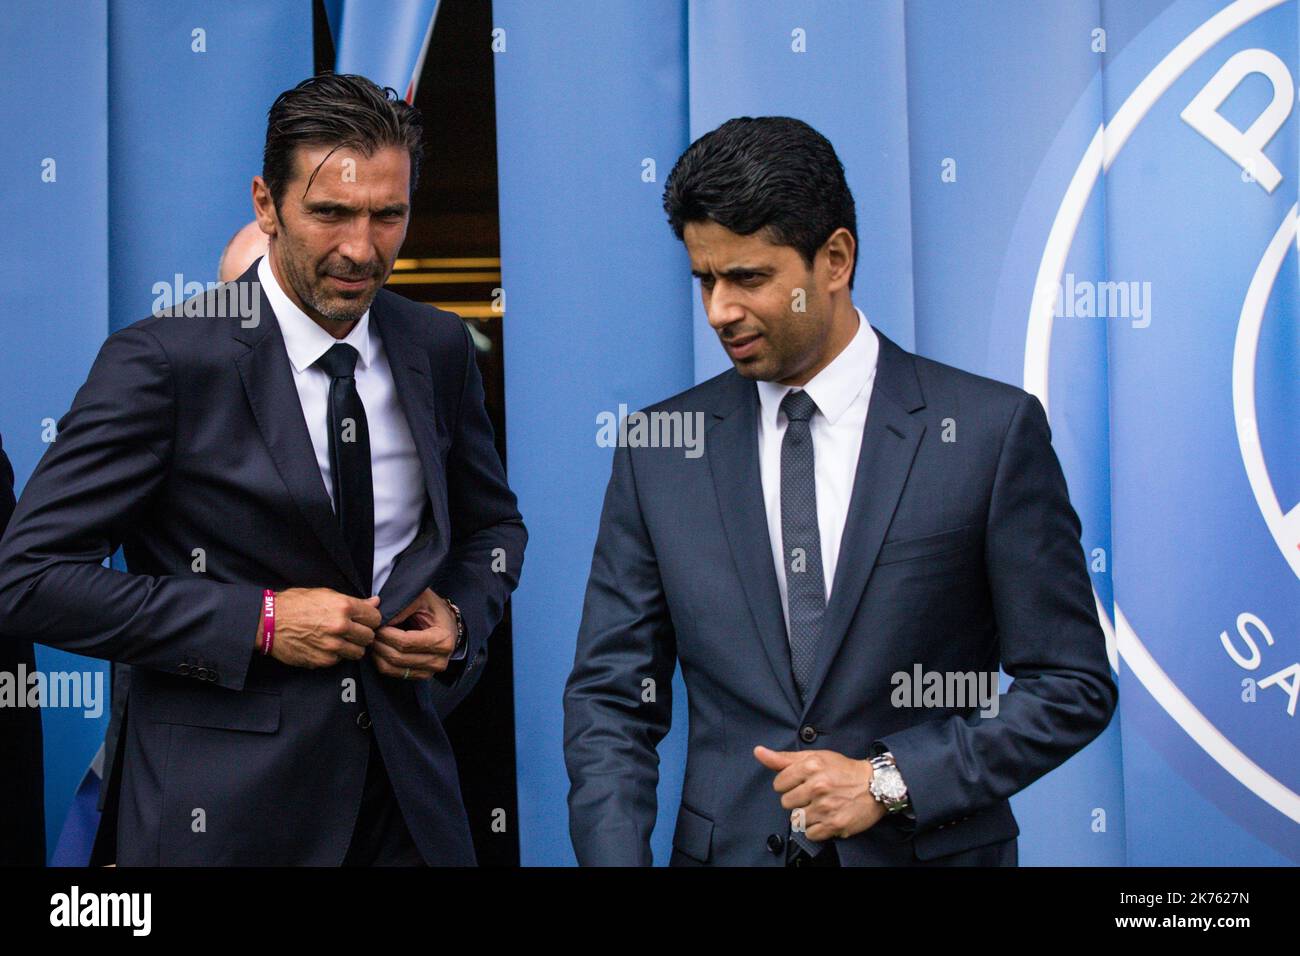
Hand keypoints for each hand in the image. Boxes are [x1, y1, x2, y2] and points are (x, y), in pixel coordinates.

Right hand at [257, 588, 379, 668]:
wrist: (268, 622)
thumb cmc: (295, 605)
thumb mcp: (325, 594)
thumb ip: (354, 601)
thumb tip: (375, 602)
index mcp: (343, 606)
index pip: (375, 618)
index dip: (370, 619)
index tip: (364, 620)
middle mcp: (340, 626)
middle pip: (369, 636)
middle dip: (362, 634)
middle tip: (351, 631)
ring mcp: (332, 645)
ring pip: (358, 652)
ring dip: (352, 647)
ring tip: (339, 640)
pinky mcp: (323, 660)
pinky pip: (340, 660)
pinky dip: (336, 655)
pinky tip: (325, 646)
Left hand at [371, 588, 457, 680]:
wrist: (446, 624)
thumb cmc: (434, 609)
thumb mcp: (421, 598)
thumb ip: (403, 607)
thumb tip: (382, 619)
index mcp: (443, 640)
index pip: (406, 642)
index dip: (387, 634)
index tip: (377, 624)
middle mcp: (439, 660)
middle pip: (398, 657)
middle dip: (379, 643)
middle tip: (371, 630)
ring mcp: (430, 671)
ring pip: (393, 667)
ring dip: (378, 653)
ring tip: (374, 638)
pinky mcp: (420, 676)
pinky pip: (393, 673)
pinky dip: (381, 661)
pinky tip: (380, 648)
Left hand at [754, 745, 886, 840]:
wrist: (876, 785)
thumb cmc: (843, 770)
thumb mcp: (815, 757)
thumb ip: (784, 758)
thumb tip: (758, 752)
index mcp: (811, 766)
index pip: (778, 783)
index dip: (788, 784)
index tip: (801, 783)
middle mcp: (818, 786)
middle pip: (785, 802)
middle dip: (797, 800)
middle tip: (813, 795)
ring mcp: (826, 806)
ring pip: (796, 819)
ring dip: (806, 815)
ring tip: (821, 806)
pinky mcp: (834, 824)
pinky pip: (809, 834)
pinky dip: (816, 829)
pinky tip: (826, 818)